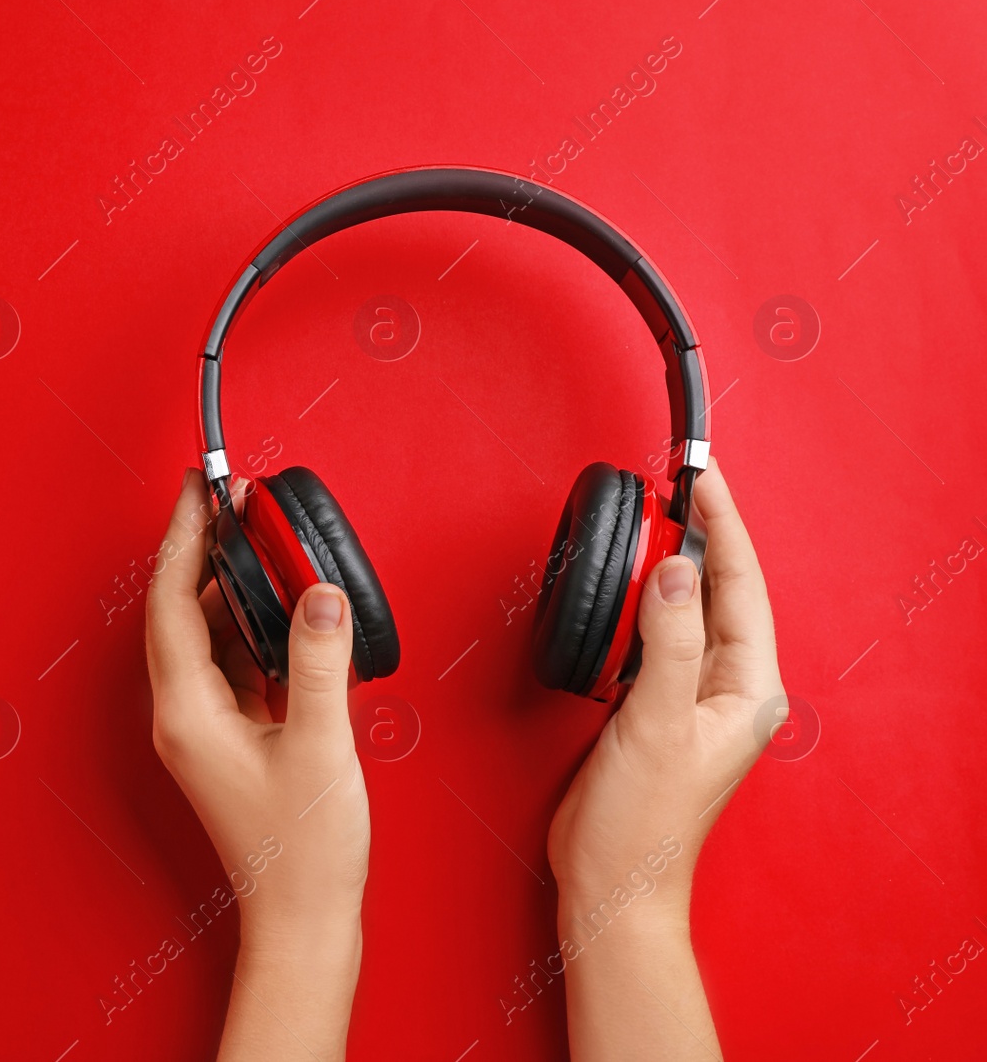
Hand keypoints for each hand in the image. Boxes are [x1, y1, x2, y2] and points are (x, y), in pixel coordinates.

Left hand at [146, 469, 366, 1061]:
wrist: (302, 918)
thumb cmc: (304, 850)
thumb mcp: (320, 745)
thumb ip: (318, 662)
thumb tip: (317, 593)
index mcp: (186, 712)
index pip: (172, 601)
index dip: (185, 537)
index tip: (201, 489)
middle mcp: (182, 715)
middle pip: (180, 610)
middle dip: (204, 551)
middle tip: (233, 502)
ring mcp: (203, 728)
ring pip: (206, 636)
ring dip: (231, 589)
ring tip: (262, 546)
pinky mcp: (229, 739)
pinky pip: (229, 664)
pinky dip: (251, 629)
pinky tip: (283, 612)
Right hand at [547, 459, 784, 1059]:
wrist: (609, 880)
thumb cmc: (641, 823)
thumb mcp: (655, 722)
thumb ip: (666, 641)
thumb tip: (671, 572)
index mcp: (747, 689)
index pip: (740, 583)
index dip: (721, 523)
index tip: (700, 477)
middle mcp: (727, 688)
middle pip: (719, 588)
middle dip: (698, 532)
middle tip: (673, 483)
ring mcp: (690, 696)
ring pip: (686, 608)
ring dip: (669, 563)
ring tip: (654, 518)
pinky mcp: (652, 706)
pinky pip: (654, 635)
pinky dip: (640, 601)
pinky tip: (625, 586)